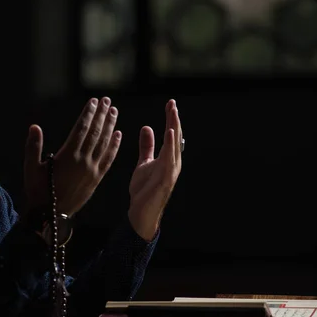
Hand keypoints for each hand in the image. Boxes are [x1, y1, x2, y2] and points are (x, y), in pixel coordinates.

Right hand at [24, 97, 121, 216]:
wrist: (50, 215)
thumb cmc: (38, 191)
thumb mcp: (30, 168)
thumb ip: (33, 147)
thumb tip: (34, 126)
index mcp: (68, 156)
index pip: (81, 129)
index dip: (88, 114)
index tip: (94, 102)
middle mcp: (83, 161)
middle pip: (95, 133)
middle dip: (102, 115)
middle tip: (107, 101)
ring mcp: (92, 170)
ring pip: (104, 144)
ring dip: (110, 126)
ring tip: (114, 112)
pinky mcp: (96, 179)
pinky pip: (108, 159)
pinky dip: (114, 146)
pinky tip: (119, 135)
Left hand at [128, 99, 181, 240]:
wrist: (141, 213)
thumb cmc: (144, 190)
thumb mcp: (144, 163)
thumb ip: (147, 146)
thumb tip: (147, 127)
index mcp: (168, 158)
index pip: (171, 135)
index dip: (171, 119)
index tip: (170, 103)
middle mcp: (173, 163)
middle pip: (175, 137)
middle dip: (174, 120)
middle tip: (172, 103)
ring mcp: (171, 171)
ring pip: (174, 146)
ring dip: (174, 128)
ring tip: (172, 113)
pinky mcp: (166, 178)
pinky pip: (169, 158)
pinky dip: (170, 144)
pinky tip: (169, 132)